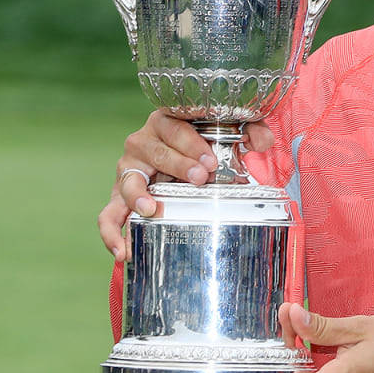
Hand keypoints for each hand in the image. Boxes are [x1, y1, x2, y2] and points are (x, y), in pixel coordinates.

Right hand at [97, 108, 274, 259]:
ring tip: (151, 209)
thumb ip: (250, 130)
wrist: (183, 160)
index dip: (192, 144)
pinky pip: (109, 214)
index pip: (175, 128)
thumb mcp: (229, 132)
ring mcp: (128, 170)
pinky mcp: (119, 196)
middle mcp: (142, 142)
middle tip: (200, 178)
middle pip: (154, 151)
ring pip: (128, 181)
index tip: (210, 161)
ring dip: (139, 196)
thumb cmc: (204, 143)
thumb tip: (264, 141)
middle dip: (177, 165)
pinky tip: (123, 250)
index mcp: (166, 122)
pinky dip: (112, 232)